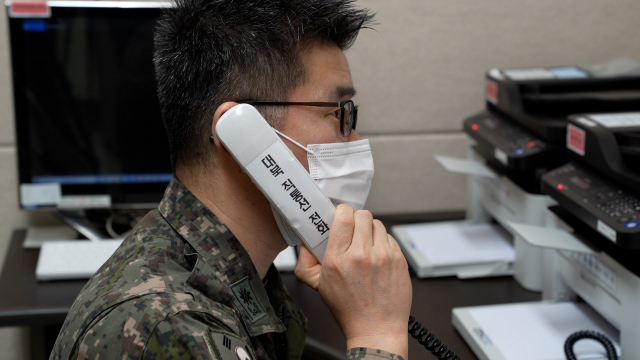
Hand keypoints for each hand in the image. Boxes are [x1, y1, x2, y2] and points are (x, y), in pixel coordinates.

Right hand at [295, 205, 411, 357]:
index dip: (342, 213)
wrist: (376, 329)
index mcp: (339, 259)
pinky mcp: (399, 260)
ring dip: (370, 231)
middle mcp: (362, 255)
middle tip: (354, 233)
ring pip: (378, 224)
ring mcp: (383, 256)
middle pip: (362, 215)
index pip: (343, 216)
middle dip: (357, 220)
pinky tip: (377, 258)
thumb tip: (305, 242)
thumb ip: (306, 261)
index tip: (341, 219)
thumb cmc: (349, 309)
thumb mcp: (318, 286)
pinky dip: (383, 243)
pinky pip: (390, 238)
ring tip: (366, 247)